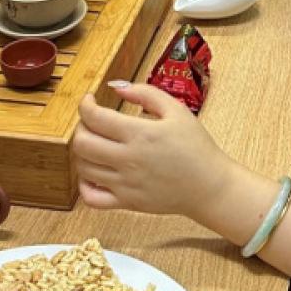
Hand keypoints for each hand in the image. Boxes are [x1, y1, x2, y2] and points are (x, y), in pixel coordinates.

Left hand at [73, 84, 233, 217]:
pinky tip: (94, 173)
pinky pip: (91, 198)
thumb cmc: (196, 147)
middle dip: (80, 127)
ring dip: (83, 153)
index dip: (85, 105)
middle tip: (91, 123)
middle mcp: (128, 159)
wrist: (209, 186)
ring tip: (96, 144)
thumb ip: (146, 93)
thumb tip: (117, 87)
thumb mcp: (177, 110)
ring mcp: (125, 184)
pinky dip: (84, 185)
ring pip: (83, 168)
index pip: (95, 118)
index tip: (89, 101)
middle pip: (82, 143)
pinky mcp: (127, 202)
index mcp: (140, 134)